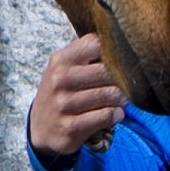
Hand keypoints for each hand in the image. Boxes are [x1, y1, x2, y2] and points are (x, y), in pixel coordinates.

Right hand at [29, 32, 125, 161]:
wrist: (41, 128)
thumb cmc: (60, 92)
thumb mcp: (64, 67)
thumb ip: (86, 53)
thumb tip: (121, 43)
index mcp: (61, 60)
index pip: (96, 44)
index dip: (114, 51)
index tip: (122, 59)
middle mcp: (60, 79)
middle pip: (107, 70)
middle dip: (123, 78)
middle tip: (129, 83)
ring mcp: (64, 103)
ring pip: (110, 94)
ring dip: (122, 98)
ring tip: (122, 99)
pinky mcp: (71, 126)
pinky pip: (106, 115)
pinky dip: (117, 114)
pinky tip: (116, 113)